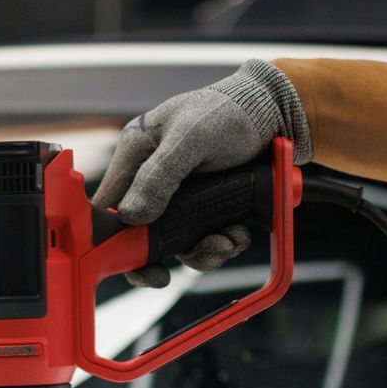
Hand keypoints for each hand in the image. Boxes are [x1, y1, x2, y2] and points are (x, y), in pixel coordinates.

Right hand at [92, 59, 312, 286]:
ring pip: (176, 242)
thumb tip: (131, 216)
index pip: (109, 205)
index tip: (130, 262)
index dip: (112, 238)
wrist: (276, 114)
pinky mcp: (206, 208)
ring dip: (202, 251)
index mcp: (137, 154)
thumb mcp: (192, 137)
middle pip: (141, 233)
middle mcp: (152, 178)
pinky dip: (222, 243)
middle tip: (164, 276)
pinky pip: (203, 239)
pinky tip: (237, 232)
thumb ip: (159, 175)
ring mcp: (180, 197)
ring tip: (227, 241)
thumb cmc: (230, 111)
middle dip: (161, 255)